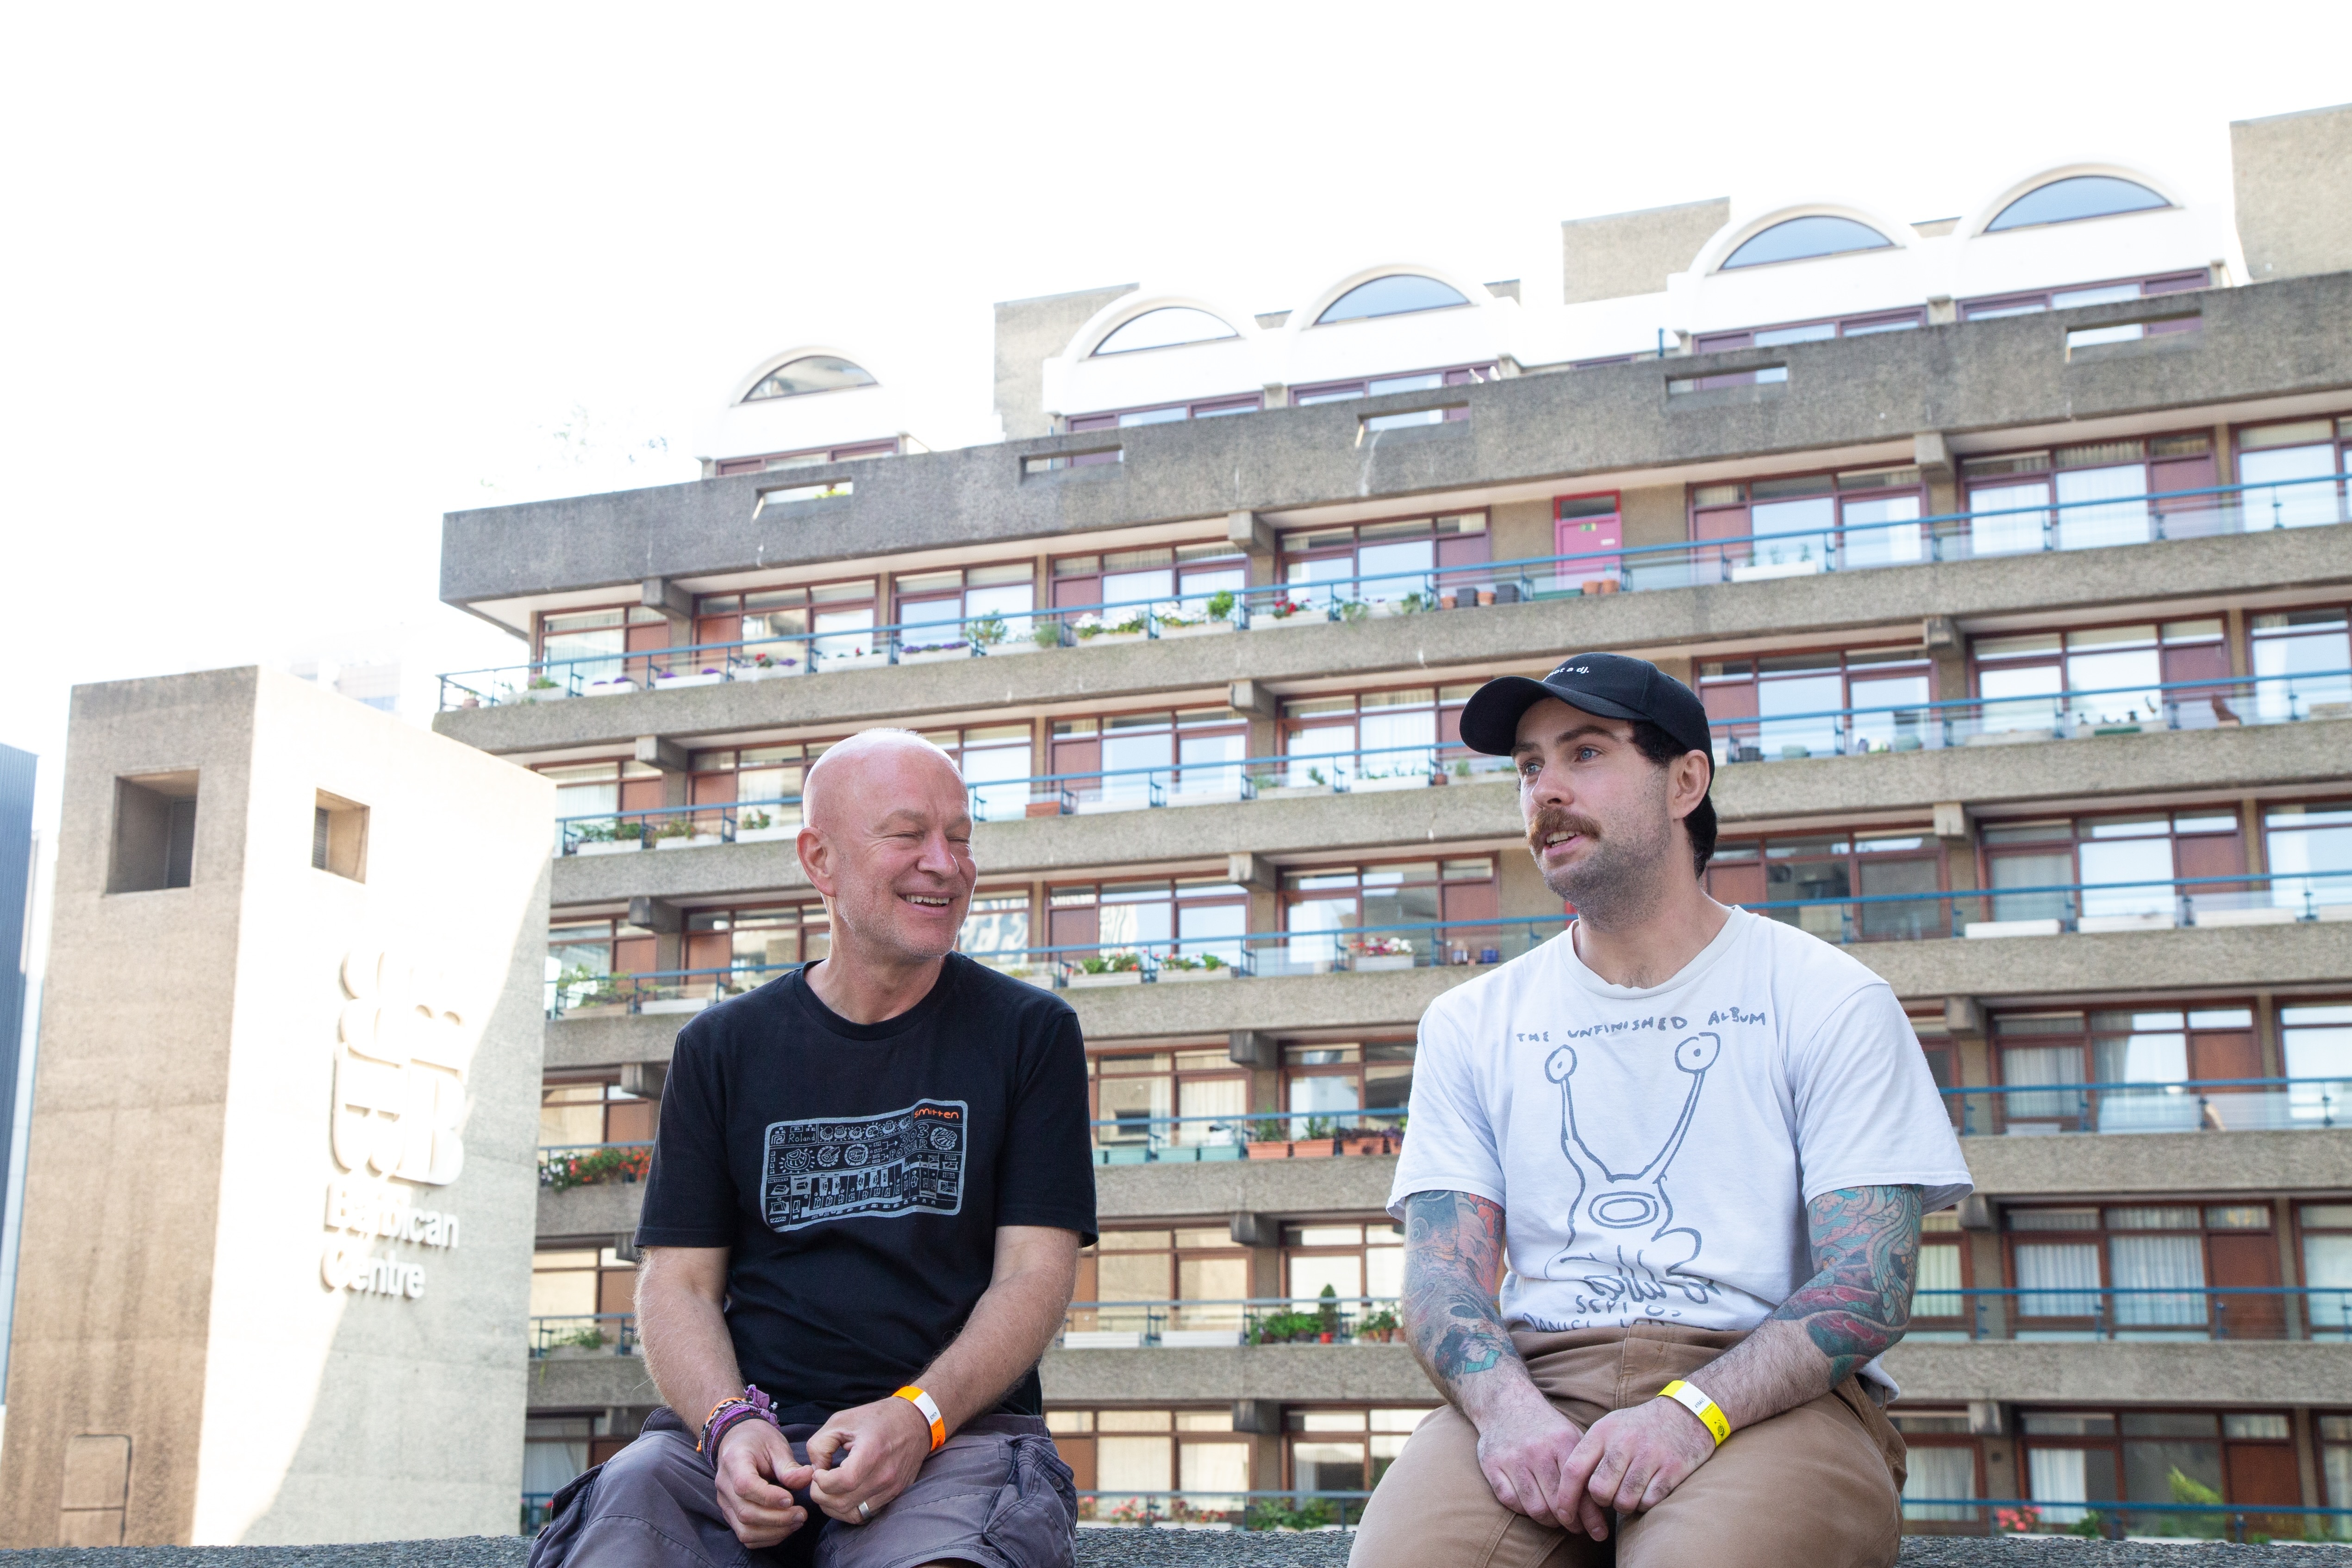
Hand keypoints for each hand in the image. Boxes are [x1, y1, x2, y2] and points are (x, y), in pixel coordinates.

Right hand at [713, 1420, 812, 1547]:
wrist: (738, 1440)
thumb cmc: (758, 1440)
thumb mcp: (776, 1445)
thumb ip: (789, 1465)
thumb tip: (808, 1478)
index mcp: (734, 1461)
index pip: (745, 1486)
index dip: (769, 1497)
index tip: (792, 1499)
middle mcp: (724, 1485)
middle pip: (746, 1513)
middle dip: (778, 1519)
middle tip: (802, 1514)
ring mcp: (725, 1503)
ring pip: (744, 1531)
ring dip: (774, 1532)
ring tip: (797, 1521)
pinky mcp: (730, 1514)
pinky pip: (745, 1535)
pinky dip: (767, 1538)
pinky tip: (785, 1528)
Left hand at [806, 1394, 935, 1523]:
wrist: (915, 1421)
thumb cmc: (876, 1418)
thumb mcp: (841, 1420)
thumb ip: (819, 1445)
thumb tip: (815, 1470)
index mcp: (872, 1451)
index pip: (843, 1482)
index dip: (822, 1481)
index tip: (818, 1471)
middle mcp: (885, 1475)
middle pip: (844, 1502)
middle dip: (822, 1495)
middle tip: (819, 1481)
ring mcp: (892, 1488)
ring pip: (853, 1514)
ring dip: (834, 1506)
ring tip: (829, 1489)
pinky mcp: (894, 1495)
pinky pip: (866, 1514)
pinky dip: (849, 1509)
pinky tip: (844, 1494)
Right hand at [1472, 1391, 1609, 1537]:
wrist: (1506, 1402)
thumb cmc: (1545, 1426)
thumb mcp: (1571, 1436)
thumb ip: (1586, 1466)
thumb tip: (1605, 1502)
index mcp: (1561, 1441)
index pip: (1580, 1489)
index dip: (1590, 1516)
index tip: (1598, 1532)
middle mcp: (1536, 1450)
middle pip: (1557, 1503)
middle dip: (1571, 1522)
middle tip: (1577, 1527)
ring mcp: (1512, 1459)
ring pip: (1534, 1508)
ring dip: (1549, 1520)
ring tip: (1556, 1520)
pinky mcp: (1492, 1465)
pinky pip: (1510, 1501)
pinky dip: (1524, 1510)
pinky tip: (1533, 1506)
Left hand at [1562, 1398, 1717, 1519]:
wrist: (1686, 1413)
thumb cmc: (1639, 1426)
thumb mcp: (1610, 1427)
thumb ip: (1590, 1453)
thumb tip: (1567, 1489)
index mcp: (1603, 1431)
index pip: (1574, 1469)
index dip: (1565, 1497)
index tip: (1563, 1515)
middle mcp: (1624, 1442)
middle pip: (1599, 1490)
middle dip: (1601, 1502)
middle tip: (1609, 1497)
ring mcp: (1650, 1455)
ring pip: (1624, 1501)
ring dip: (1625, 1506)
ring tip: (1630, 1494)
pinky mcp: (1673, 1469)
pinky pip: (1649, 1502)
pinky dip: (1646, 1504)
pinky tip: (1648, 1491)